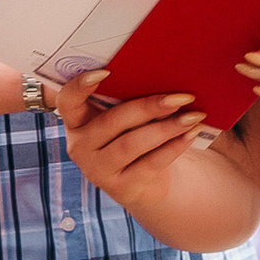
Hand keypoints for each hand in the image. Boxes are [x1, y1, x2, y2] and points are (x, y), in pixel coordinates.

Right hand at [59, 73, 208, 210]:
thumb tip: (163, 73)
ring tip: (193, 116)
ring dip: (166, 128)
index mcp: (77, 121)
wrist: (147, 181)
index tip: (106, 71)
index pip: (67, 100)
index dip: (81, 85)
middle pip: (111, 121)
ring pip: (131, 144)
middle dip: (148, 107)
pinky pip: (149, 164)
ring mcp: (98, 171)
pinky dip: (173, 147)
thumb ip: (128, 98)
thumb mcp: (126, 117)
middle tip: (181, 97)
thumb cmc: (136, 134)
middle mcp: (80, 146)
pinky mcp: (121, 188)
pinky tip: (191, 134)